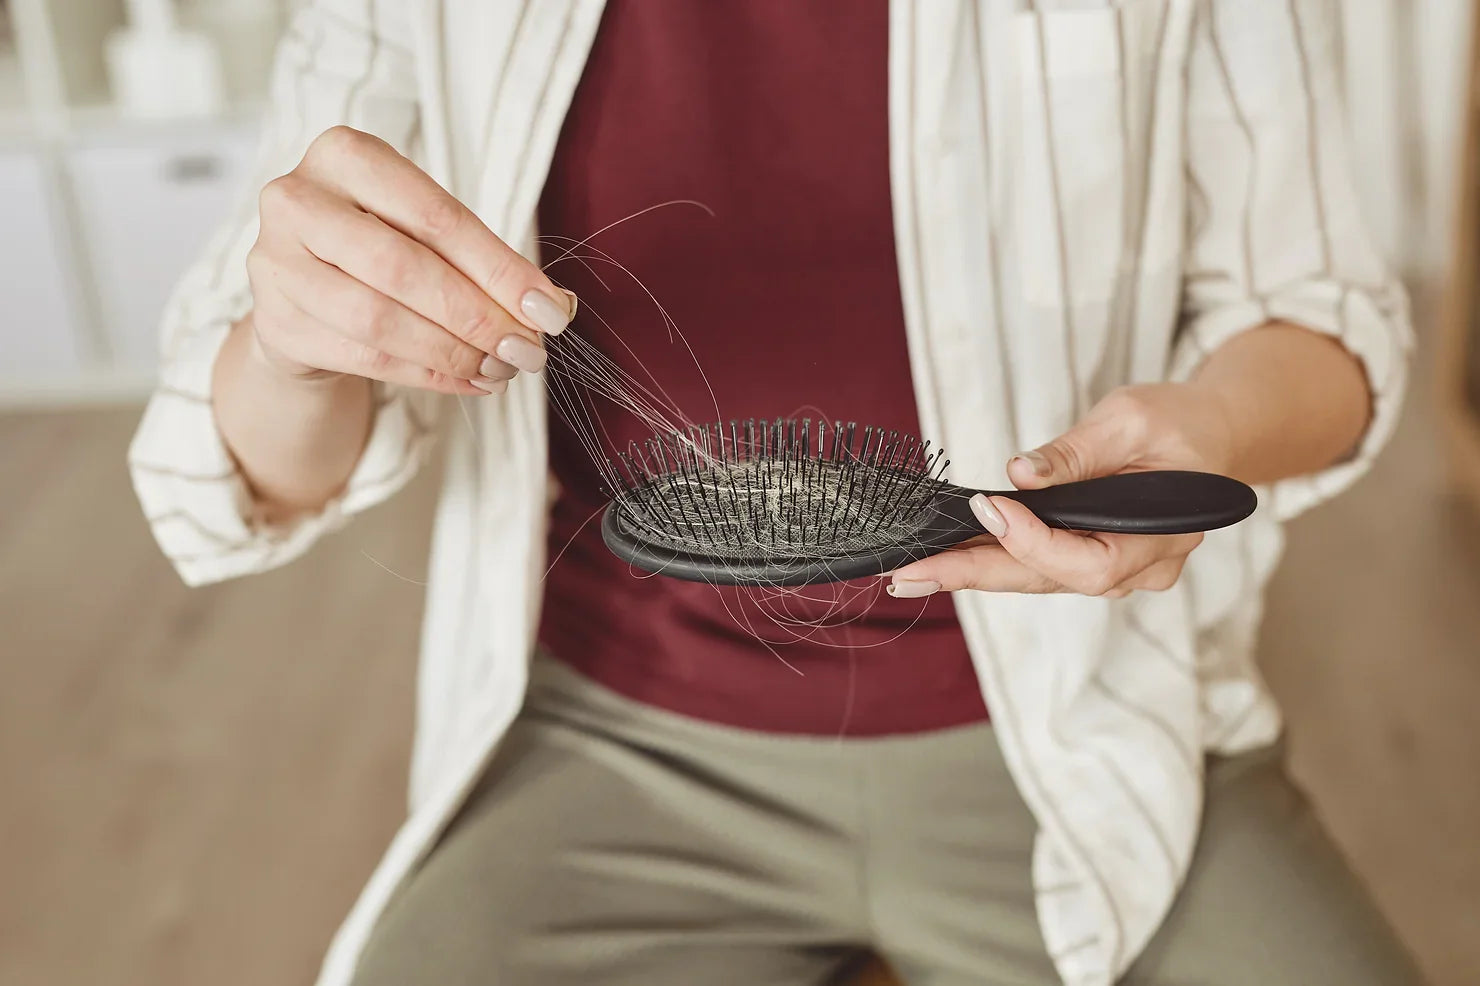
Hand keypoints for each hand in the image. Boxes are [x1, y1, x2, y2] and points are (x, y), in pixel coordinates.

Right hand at [244, 126, 574, 395]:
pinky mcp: (274, 322)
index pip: (437, 216)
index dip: (500, 269)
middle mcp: (297, 199)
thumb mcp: (430, 235)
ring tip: (500, 369)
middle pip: (403, 268)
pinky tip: (468, 381)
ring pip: (379, 320)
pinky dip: (428, 374)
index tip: (550, 311)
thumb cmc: (382, 248)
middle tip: (527, 350)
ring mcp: (275, 262)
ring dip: (453, 352)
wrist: (307, 292)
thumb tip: (556, 307)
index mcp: (344, 154)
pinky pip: (365, 357)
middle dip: (477, 316)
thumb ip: (487, 262)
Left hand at [888, 383, 1237, 597]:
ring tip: (913, 571)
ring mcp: (1117, 569)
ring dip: (973, 572)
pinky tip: (946, 556)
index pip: (1090, 560)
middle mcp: (1140, 567)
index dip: (1032, 540)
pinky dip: (991, 559)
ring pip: (1037, 579)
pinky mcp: (1093, 558)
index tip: (987, 506)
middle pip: (1048, 580)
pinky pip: (1038, 567)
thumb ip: (1078, 451)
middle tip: (909, 575)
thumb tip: (1020, 473)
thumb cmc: (1179, 421)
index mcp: (1163, 534)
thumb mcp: (1131, 418)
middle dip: (973, 575)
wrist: (1210, 434)